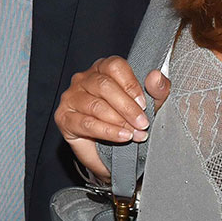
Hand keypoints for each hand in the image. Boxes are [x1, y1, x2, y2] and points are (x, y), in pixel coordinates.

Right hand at [56, 56, 169, 181]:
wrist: (112, 155)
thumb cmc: (129, 122)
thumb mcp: (150, 106)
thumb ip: (157, 90)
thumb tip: (155, 76)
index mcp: (103, 69)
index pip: (114, 66)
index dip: (130, 84)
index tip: (144, 104)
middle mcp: (84, 79)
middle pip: (104, 85)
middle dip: (127, 107)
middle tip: (143, 124)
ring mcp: (71, 97)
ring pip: (95, 105)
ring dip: (118, 121)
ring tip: (135, 134)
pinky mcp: (64, 117)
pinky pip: (86, 123)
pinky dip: (107, 131)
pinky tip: (121, 137)